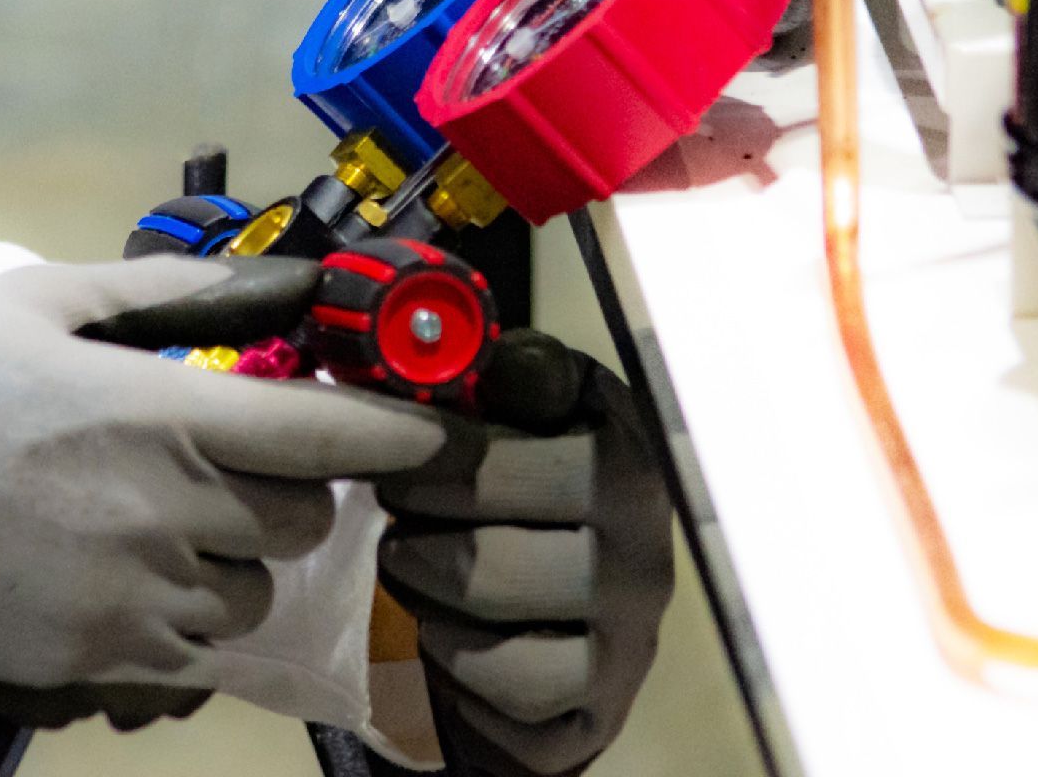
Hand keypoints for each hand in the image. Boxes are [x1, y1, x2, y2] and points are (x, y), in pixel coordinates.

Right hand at [0, 258, 445, 718]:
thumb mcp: (39, 302)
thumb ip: (163, 290)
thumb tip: (269, 279)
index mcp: (162, 414)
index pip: (327, 432)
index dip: (401, 436)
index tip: (439, 436)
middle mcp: (170, 510)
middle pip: (302, 516)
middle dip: (288, 488)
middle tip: (233, 466)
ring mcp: (140, 594)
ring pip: (257, 590)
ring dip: (241, 561)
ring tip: (172, 527)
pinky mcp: (105, 659)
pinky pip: (201, 651)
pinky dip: (192, 618)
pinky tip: (137, 580)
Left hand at [376, 331, 674, 775]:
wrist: (565, 624)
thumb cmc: (531, 501)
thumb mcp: (529, 421)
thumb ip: (504, 376)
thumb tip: (454, 337)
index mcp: (627, 453)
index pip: (532, 447)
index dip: (445, 446)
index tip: (396, 447)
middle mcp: (645, 542)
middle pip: (501, 529)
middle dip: (420, 520)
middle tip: (391, 508)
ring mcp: (630, 630)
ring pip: (498, 608)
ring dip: (428, 586)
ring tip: (409, 563)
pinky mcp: (600, 702)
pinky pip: (507, 685)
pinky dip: (458, 661)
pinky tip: (446, 631)